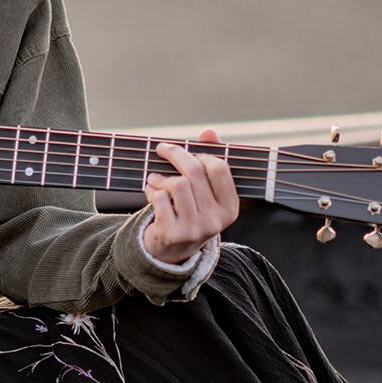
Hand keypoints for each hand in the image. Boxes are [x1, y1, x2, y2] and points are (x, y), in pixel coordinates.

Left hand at [142, 128, 239, 264]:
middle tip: (162, 149)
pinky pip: (160, 198)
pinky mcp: (173, 234)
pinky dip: (151, 190)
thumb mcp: (204, 192)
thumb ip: (208, 161)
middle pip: (195, 171)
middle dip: (175, 154)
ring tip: (155, 179)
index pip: (219, 168)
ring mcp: (195, 229)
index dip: (200, 153)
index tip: (186, 150)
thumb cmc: (189, 212)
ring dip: (160, 177)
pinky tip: (151, 193)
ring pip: (177, 184)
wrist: (172, 250)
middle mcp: (216, 220)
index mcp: (230, 207)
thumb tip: (209, 132)